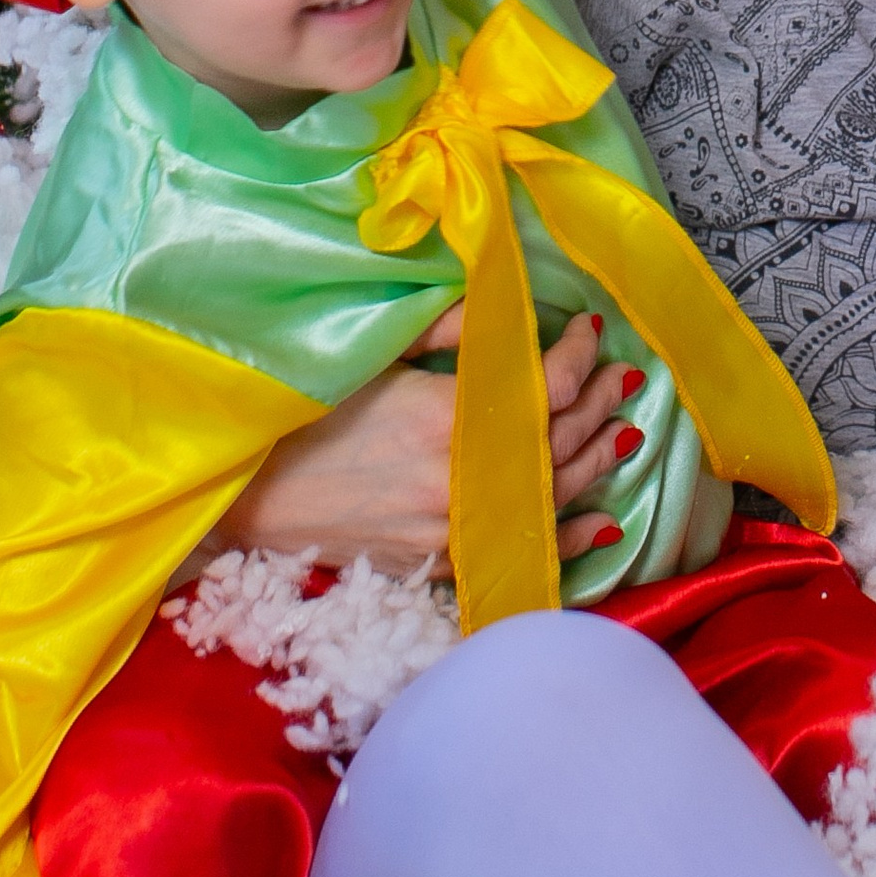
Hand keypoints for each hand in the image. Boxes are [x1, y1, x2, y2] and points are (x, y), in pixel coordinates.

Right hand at [212, 309, 639, 577]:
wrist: (249, 499)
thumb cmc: (305, 417)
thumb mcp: (374, 356)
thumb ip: (447, 333)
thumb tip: (507, 315)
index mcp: (448, 415)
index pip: (544, 382)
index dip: (578, 353)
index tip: (591, 330)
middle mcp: (464, 476)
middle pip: (557, 436)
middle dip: (596, 403)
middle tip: (619, 376)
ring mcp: (456, 526)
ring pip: (551, 491)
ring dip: (596, 460)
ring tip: (626, 432)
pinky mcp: (441, 561)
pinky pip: (521, 546)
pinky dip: (567, 536)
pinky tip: (603, 525)